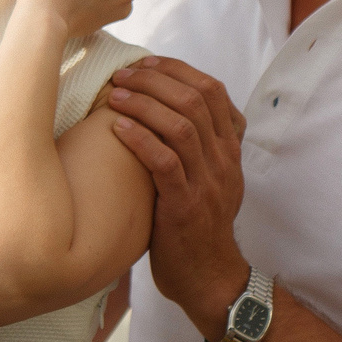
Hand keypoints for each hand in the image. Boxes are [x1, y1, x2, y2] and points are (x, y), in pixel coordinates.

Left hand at [105, 55, 249, 337]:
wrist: (210, 279)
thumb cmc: (195, 227)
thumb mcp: (207, 180)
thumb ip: (195, 147)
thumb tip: (160, 110)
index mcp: (229, 149)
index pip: (212, 90)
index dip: (177, 69)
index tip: (144, 62)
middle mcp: (224, 160)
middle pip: (195, 100)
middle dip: (154, 80)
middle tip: (120, 74)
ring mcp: (207, 183)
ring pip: (181, 126)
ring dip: (143, 103)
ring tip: (112, 94)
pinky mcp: (186, 207)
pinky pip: (165, 162)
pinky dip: (140, 139)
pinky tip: (116, 128)